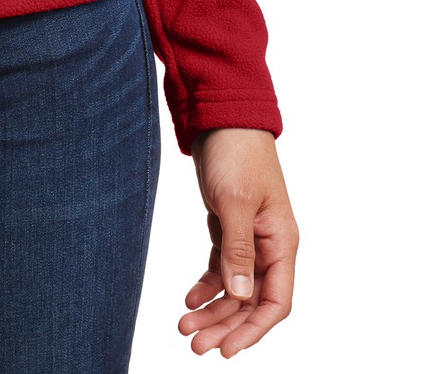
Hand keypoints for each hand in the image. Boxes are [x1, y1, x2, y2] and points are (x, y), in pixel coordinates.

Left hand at [179, 128, 297, 356]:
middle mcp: (269, 245)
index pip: (276, 302)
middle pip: (251, 301)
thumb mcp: (236, 202)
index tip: (227, 351)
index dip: (253, 330)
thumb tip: (240, 296)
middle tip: (194, 344)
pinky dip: (206, 285)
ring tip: (185, 327)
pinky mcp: (228, 226)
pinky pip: (221, 268)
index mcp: (282, 242)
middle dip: (225, 326)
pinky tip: (188, 299)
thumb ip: (238, 250)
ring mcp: (249, 237)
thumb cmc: (238, 153)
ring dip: (213, 310)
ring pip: (234, 288)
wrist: (222, 116)